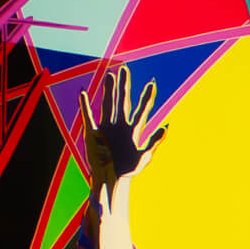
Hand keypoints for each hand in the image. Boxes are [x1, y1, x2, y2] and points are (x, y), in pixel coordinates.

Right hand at [86, 66, 169, 181]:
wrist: (112, 180)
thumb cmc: (128, 169)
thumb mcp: (144, 157)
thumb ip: (154, 142)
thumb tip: (166, 127)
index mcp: (134, 130)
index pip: (142, 110)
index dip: (147, 97)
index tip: (152, 83)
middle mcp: (120, 125)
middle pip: (123, 101)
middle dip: (124, 86)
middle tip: (125, 69)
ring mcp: (107, 127)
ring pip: (108, 104)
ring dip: (108, 91)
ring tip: (110, 75)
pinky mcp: (93, 134)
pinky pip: (89, 117)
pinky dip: (85, 106)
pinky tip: (84, 94)